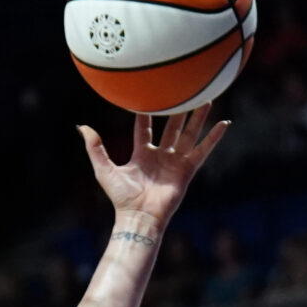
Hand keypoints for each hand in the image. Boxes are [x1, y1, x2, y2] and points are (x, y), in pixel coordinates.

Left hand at [80, 104, 230, 229]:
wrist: (138, 215)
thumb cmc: (121, 197)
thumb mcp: (104, 169)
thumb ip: (94, 148)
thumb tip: (82, 127)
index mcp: (141, 154)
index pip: (144, 128)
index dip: (146, 113)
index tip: (150, 93)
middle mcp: (160, 156)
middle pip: (171, 128)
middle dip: (178, 110)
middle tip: (183, 90)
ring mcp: (175, 162)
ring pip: (189, 134)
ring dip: (198, 117)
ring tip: (206, 98)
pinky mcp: (187, 170)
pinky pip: (203, 150)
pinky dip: (214, 138)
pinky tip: (225, 124)